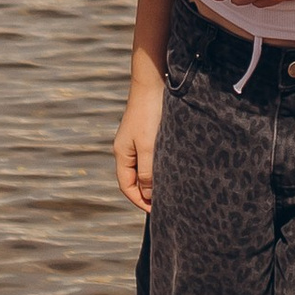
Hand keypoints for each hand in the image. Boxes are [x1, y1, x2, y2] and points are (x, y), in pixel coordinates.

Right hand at [114, 76, 163, 213]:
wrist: (153, 82)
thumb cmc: (150, 114)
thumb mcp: (149, 147)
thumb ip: (147, 172)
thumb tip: (148, 195)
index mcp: (122, 154)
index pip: (126, 186)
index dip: (139, 201)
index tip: (156, 212)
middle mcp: (126, 148)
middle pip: (133, 178)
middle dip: (146, 193)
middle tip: (165, 205)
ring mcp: (136, 139)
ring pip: (143, 167)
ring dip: (154, 179)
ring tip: (170, 190)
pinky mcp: (147, 131)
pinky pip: (151, 155)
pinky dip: (158, 166)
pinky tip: (172, 167)